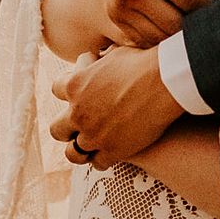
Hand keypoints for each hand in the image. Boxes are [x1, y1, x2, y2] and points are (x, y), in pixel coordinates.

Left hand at [51, 44, 182, 168]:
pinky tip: (110, 153)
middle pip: (56, 129)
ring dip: (80, 149)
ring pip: (73, 153)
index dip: (66, 91)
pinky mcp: (112, 150)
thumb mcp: (111, 55)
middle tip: (78, 125)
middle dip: (66, 127)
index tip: (77, 93)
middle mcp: (78, 113)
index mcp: (74, 85)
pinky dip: (102, 159)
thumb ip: (96, 63)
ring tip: (90, 145)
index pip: (56, 90)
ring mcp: (93, 135)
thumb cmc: (141, 63)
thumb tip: (95, 59)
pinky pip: (98, 163)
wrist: (163, 83)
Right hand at [84, 0, 210, 46]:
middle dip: (193, 21)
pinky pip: (143, 40)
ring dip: (176, 31)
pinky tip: (167, 20)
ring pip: (159, 37)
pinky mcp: (114, 17)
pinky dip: (159, 36)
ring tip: (184, 15)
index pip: (188, 0)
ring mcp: (119, 7)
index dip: (206, 2)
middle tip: (201, 11)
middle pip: (174, 24)